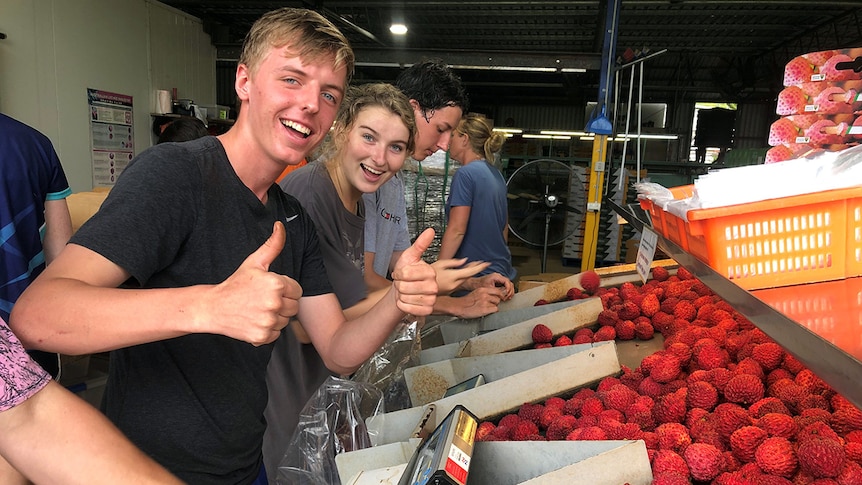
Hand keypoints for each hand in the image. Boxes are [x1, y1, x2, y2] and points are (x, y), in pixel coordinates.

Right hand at [207, 222, 301, 344]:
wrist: (214, 307)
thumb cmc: (235, 284)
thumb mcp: (254, 262)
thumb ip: (272, 245)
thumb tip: (281, 226)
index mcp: (276, 284)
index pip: (297, 290)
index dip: (285, 289)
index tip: (270, 289)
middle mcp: (274, 304)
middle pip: (294, 307)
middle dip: (282, 303)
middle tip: (263, 299)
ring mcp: (268, 321)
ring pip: (285, 321)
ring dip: (276, 317)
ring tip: (258, 309)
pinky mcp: (262, 336)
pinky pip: (276, 334)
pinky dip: (267, 330)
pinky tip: (255, 320)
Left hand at [391, 228, 438, 315]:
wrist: (404, 290)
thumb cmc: (406, 273)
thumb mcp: (410, 256)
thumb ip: (420, 244)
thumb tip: (430, 230)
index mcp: (430, 271)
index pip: (406, 273)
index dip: (398, 273)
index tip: (400, 273)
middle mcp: (433, 285)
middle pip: (405, 287)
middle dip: (399, 285)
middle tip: (403, 283)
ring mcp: (431, 299)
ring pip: (406, 298)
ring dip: (401, 296)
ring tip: (405, 292)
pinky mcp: (427, 310)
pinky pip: (409, 309)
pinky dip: (403, 305)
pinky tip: (406, 301)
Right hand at [431, 258, 489, 294]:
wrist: (419, 286)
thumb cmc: (426, 274)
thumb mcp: (440, 263)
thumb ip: (454, 262)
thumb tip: (464, 261)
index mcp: (452, 276)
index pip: (471, 272)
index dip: (480, 267)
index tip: (486, 263)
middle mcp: (454, 284)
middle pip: (469, 276)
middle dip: (475, 269)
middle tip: (480, 263)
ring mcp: (452, 289)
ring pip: (464, 280)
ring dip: (469, 273)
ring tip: (472, 266)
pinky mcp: (449, 291)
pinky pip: (459, 284)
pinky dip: (463, 278)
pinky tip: (462, 273)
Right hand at [452, 287, 504, 318]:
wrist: (458, 307)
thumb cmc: (466, 301)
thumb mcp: (476, 293)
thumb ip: (485, 293)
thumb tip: (494, 296)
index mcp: (482, 289)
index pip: (497, 290)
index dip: (499, 295)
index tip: (498, 298)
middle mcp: (484, 294)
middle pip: (499, 297)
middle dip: (496, 302)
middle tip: (491, 304)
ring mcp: (485, 302)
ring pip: (497, 304)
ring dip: (494, 307)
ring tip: (487, 308)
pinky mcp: (484, 309)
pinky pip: (495, 310)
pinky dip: (492, 311)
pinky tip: (486, 311)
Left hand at [473, 273, 514, 300]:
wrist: (473, 283)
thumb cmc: (479, 285)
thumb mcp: (488, 288)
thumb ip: (497, 291)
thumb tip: (505, 294)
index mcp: (496, 276)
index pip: (507, 281)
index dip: (508, 288)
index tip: (507, 294)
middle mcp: (498, 276)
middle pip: (509, 283)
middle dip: (510, 291)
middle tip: (508, 297)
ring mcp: (499, 279)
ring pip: (508, 285)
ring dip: (509, 291)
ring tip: (508, 298)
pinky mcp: (498, 282)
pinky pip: (505, 286)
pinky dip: (507, 291)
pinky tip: (506, 296)